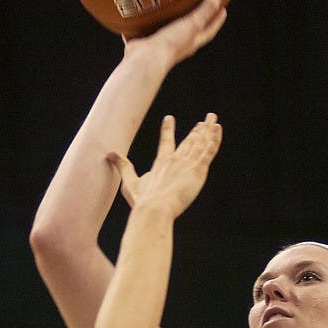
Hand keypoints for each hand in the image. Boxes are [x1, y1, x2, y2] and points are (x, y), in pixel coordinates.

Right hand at [107, 113, 221, 217]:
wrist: (154, 209)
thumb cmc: (142, 201)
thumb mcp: (130, 183)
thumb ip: (123, 166)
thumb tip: (109, 154)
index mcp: (161, 162)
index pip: (166, 141)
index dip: (168, 129)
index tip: (169, 118)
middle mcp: (175, 159)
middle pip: (189, 141)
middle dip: (197, 130)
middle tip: (203, 122)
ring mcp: (187, 164)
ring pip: (201, 142)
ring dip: (208, 130)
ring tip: (213, 119)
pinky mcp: (198, 170)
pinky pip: (208, 151)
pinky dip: (214, 139)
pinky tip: (217, 129)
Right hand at [124, 0, 227, 67]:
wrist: (145, 59)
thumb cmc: (170, 45)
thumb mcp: (193, 23)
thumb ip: (206, 7)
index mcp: (192, 41)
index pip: (209, 29)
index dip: (217, 20)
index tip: (223, 9)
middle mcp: (177, 44)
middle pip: (191, 30)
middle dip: (196, 19)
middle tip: (199, 3)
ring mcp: (160, 43)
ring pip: (167, 29)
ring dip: (169, 19)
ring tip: (168, 4)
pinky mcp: (144, 42)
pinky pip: (145, 30)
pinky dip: (143, 23)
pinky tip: (139, 13)